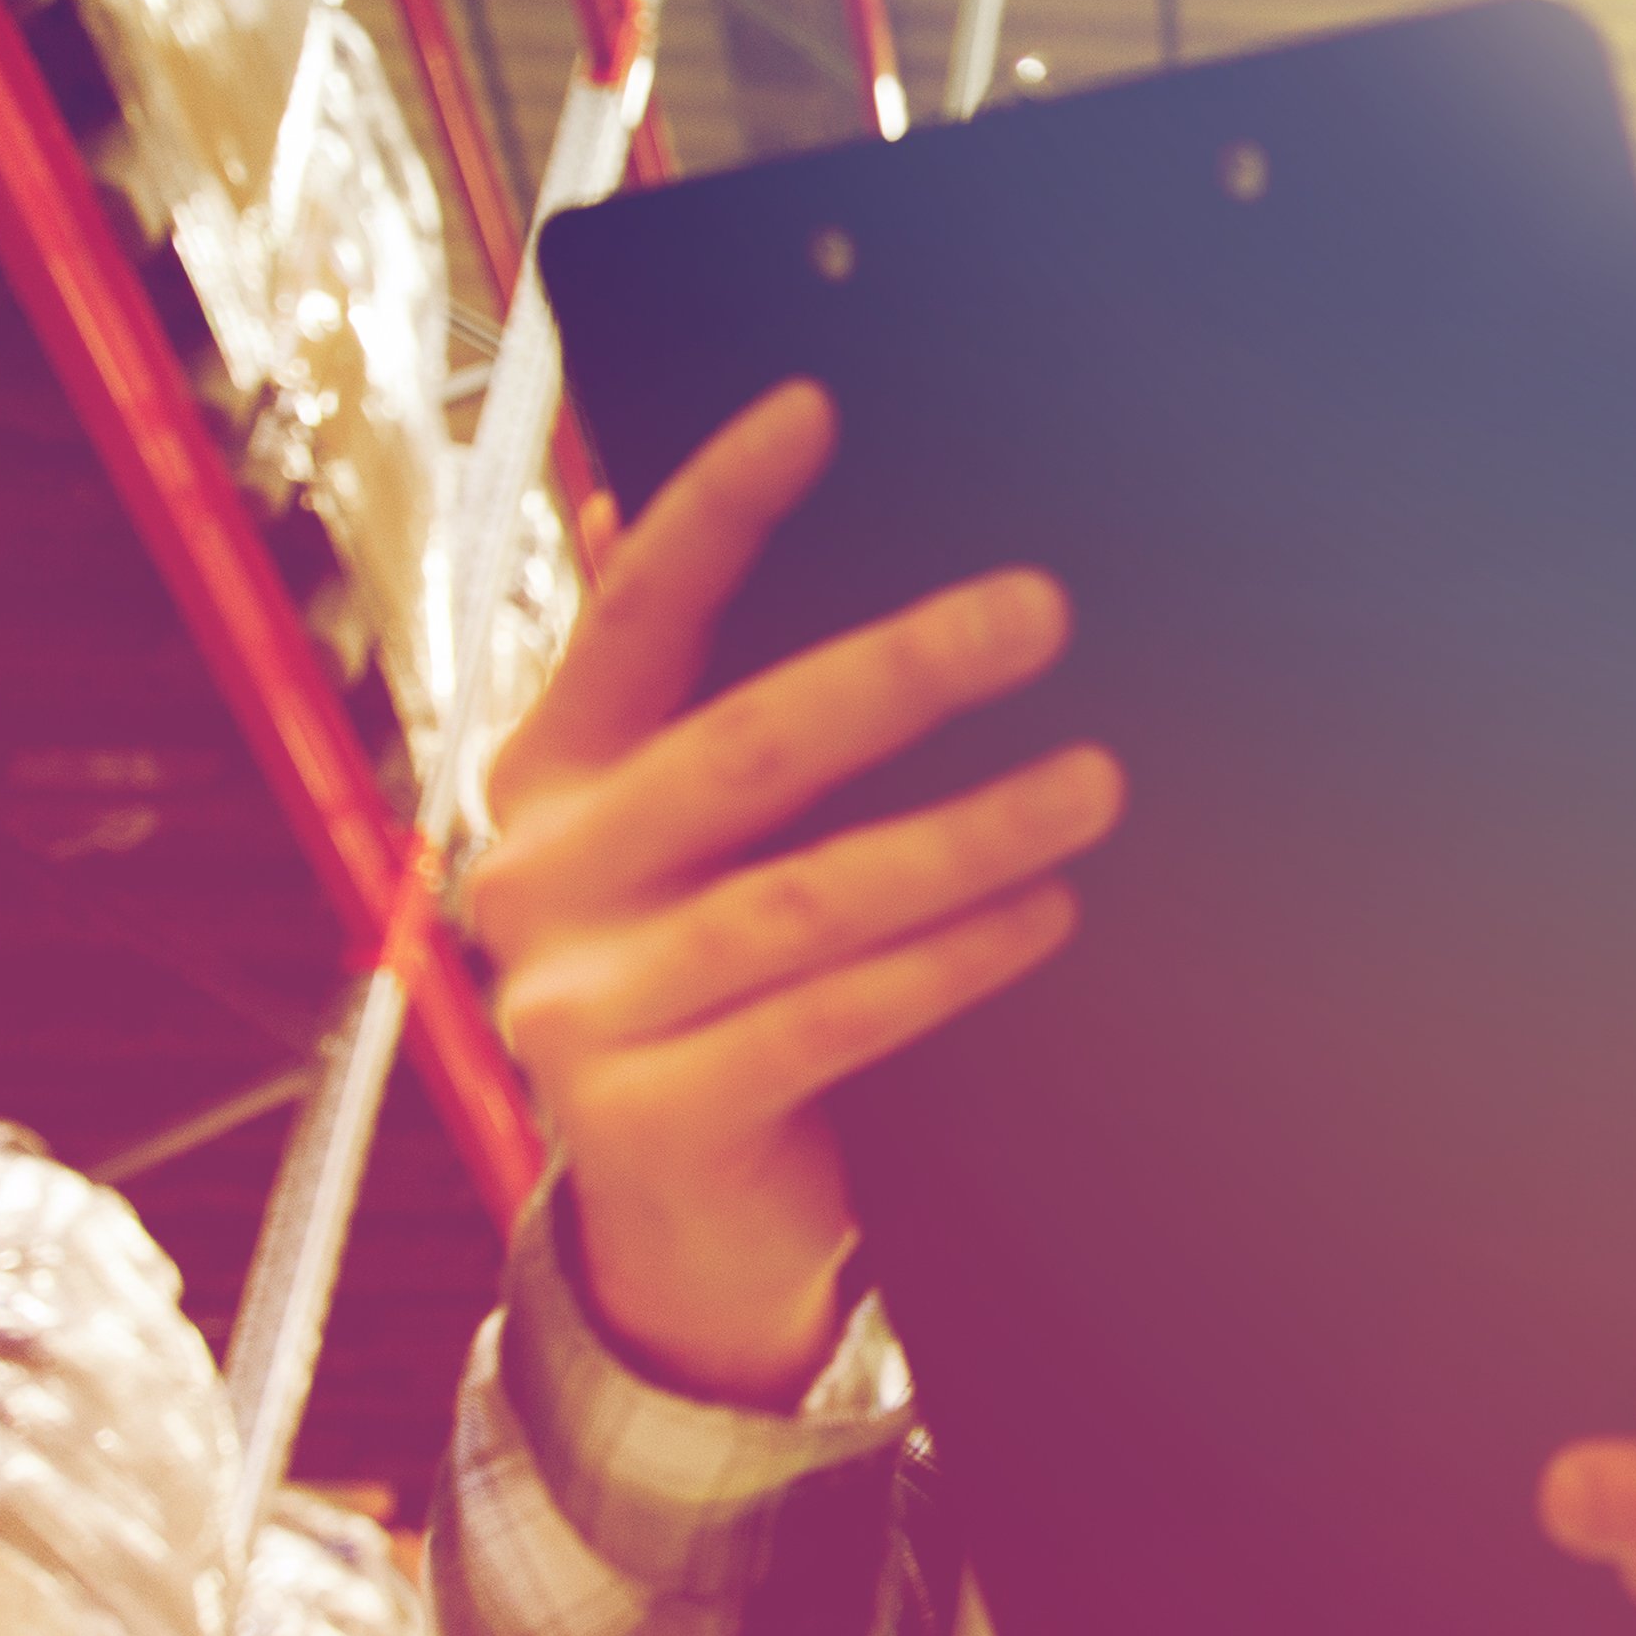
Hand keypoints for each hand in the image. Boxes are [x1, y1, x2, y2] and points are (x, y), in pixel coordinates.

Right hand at [464, 382, 1119, 1405]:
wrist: (684, 1226)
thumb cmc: (722, 984)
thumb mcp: (694, 841)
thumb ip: (703, 703)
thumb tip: (707, 512)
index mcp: (548, 775)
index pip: (633, 617)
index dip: (717, 510)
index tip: (816, 409)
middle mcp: (539, 877)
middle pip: (743, 749)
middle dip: (900, 671)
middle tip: (1039, 610)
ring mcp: (577, 1005)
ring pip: (804, 896)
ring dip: (967, 832)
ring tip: (1095, 783)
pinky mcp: (644, 1117)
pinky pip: (827, 1018)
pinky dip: (949, 961)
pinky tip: (1046, 913)